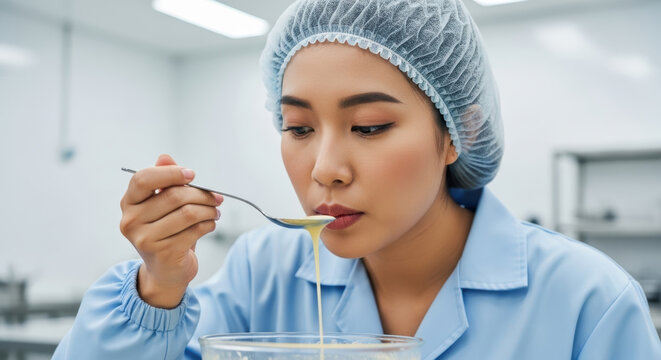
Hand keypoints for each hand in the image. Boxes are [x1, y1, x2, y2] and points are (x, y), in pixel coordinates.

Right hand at [119, 154, 222, 307]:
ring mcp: (145, 239)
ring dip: (209, 210)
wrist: (165, 271)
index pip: (144, 179)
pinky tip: (211, 224)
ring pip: (188, 213)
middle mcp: (131, 221)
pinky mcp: (163, 253)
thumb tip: (165, 157)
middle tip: (216, 197)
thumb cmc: (166, 232)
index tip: (192, 174)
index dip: (170, 173)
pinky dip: (209, 225)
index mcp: (129, 203)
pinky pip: (195, 231)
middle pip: (174, 196)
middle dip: (201, 194)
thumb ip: (163, 180)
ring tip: (215, 211)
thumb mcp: (162, 205)